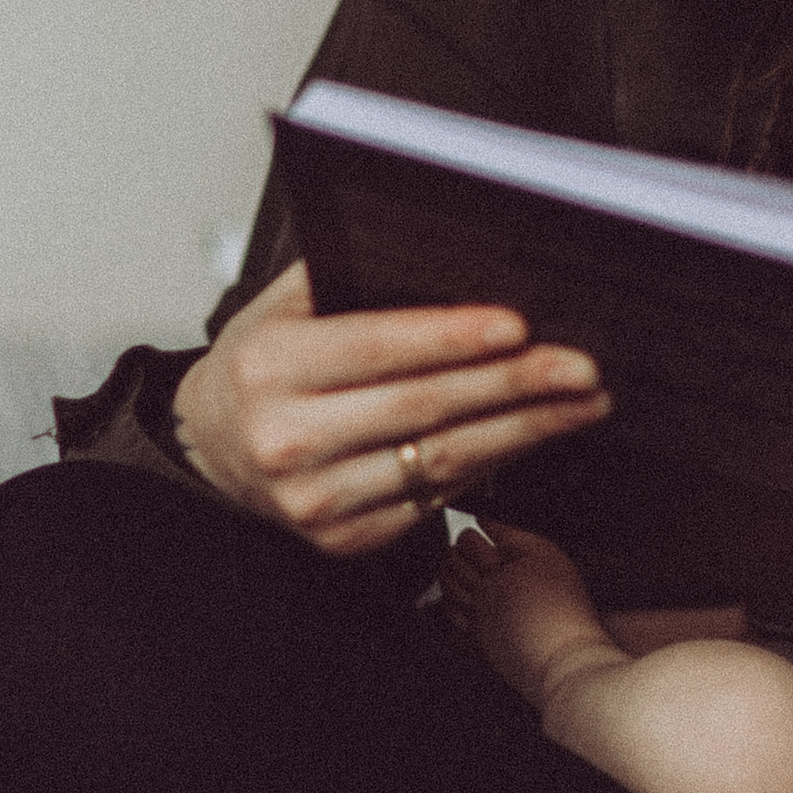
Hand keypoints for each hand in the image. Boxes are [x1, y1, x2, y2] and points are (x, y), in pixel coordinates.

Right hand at [173, 262, 611, 554]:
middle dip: (516, 385)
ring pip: (442, 460)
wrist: (210, 448)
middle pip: (425, 407)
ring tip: (580, 402)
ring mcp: (315, 498)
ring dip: (524, 430)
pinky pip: (437, 498)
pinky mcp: (342, 537)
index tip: (520, 326)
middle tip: (581, 367)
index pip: (378, 347)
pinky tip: (532, 437)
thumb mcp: (281, 305)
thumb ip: (352, 276)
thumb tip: (450, 254)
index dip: (454, 338)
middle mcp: (287, 437)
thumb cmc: (260, 367)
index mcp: (271, 367)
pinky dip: (493, 465)